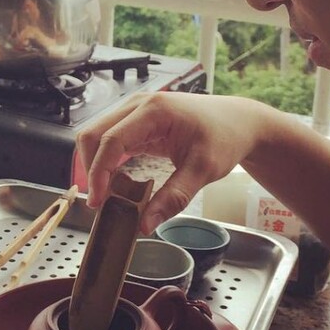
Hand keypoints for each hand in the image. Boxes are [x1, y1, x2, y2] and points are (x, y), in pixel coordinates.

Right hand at [76, 92, 264, 233]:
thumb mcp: (203, 170)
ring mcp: (135, 110)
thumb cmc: (225, 138)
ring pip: (96, 135)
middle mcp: (138, 105)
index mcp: (154, 111)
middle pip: (94, 134)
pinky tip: (115, 183)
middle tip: (99, 202)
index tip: (99, 201)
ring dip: (95, 165)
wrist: (238, 122)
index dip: (98, 172)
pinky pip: (109, 139)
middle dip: (90, 169)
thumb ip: (174, 197)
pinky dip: (106, 161)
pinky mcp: (136, 121)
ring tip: (107, 195)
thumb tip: (146, 224)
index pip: (111, 140)